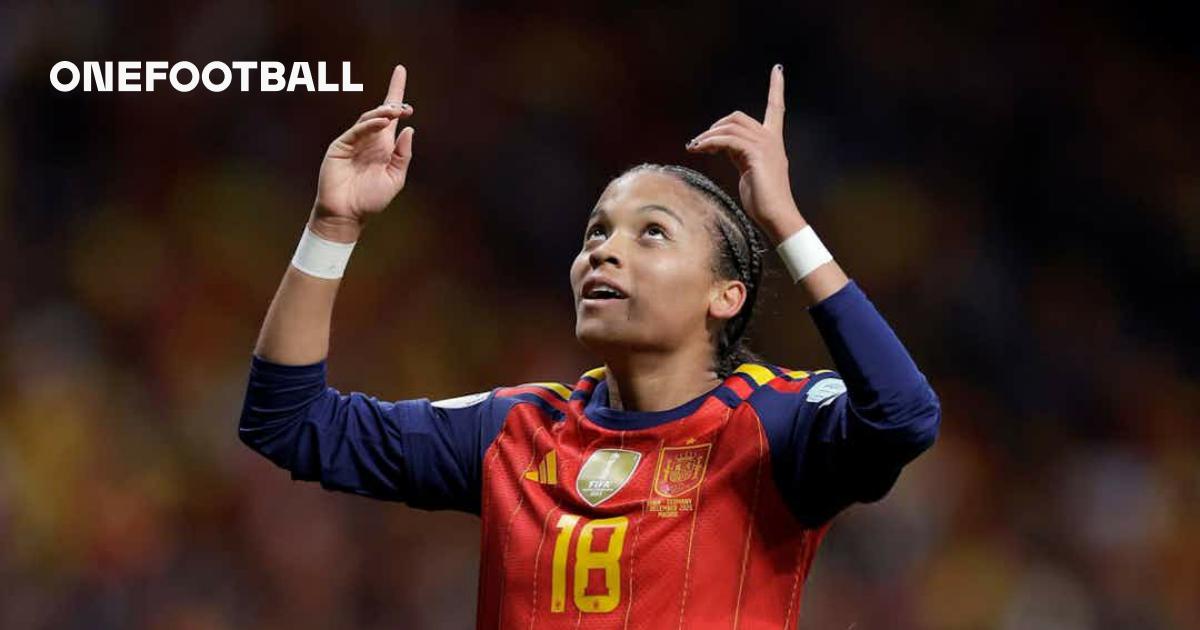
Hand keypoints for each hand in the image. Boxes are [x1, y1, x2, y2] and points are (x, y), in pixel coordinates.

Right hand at [310, 64, 415, 240]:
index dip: (396, 92)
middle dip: (393, 105)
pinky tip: (382, 123)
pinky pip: (356, 131)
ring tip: (396, 112)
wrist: (348, 215)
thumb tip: (410, 130)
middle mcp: (369, 139)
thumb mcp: (395, 178)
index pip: (391, 115)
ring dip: (382, 114)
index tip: (400, 71)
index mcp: (383, 145)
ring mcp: (353, 141)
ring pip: (368, 119)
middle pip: (380, 112)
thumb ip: (403, 156)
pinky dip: (368, 125)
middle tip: (406, 108)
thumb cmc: (370, 199)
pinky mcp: (340, 147)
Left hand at [685, 64, 804, 243]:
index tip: (778, 69)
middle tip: (699, 144)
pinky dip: (710, 143)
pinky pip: (727, 140)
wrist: (776, 215)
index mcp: (773, 142)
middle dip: (715, 126)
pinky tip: (700, 149)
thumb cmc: (762, 201)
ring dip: (707, 137)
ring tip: (695, 148)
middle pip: (737, 117)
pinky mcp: (756, 154)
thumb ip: (738, 154)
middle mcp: (771, 139)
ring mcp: (765, 145)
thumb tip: (720, 144)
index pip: (776, 108)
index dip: (777, 87)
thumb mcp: (748, 171)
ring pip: (730, 127)